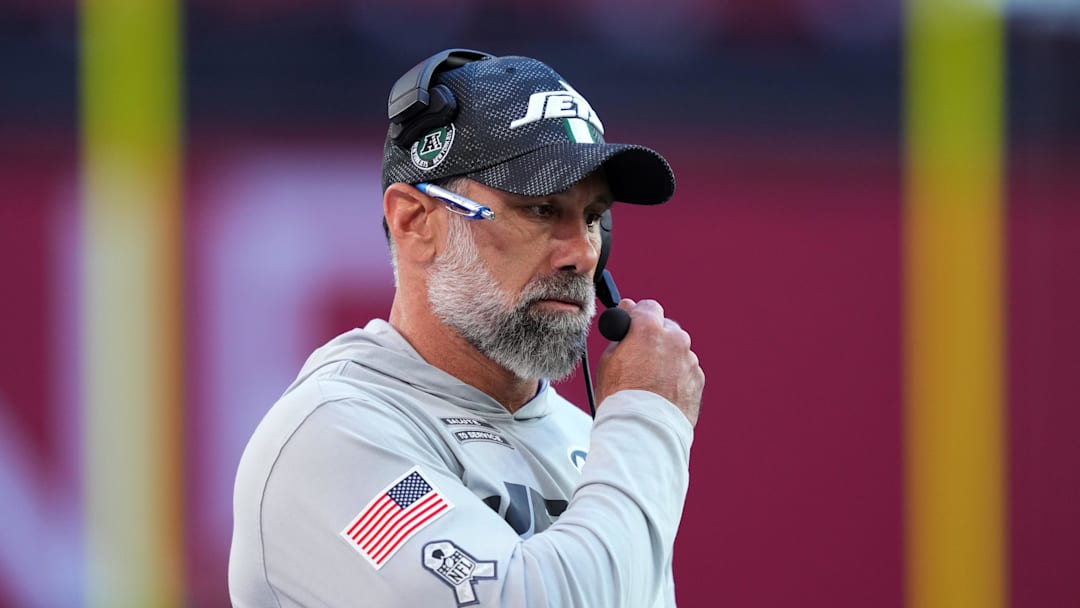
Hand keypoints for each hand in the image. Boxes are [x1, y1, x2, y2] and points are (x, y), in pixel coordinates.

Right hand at [595, 299, 704, 425]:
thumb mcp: (607, 361)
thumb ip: (620, 336)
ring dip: (666, 359)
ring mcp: (689, 360)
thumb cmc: (622, 398)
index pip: (648, 307)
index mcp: (649, 329)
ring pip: (677, 351)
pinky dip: (676, 376)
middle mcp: (675, 339)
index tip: (632, 324)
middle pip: (665, 328)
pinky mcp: (698, 379)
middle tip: (639, 358)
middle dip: (654, 338)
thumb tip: (626, 325)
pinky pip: (686, 370)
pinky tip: (661, 392)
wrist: (644, 430)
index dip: (638, 315)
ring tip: (650, 382)